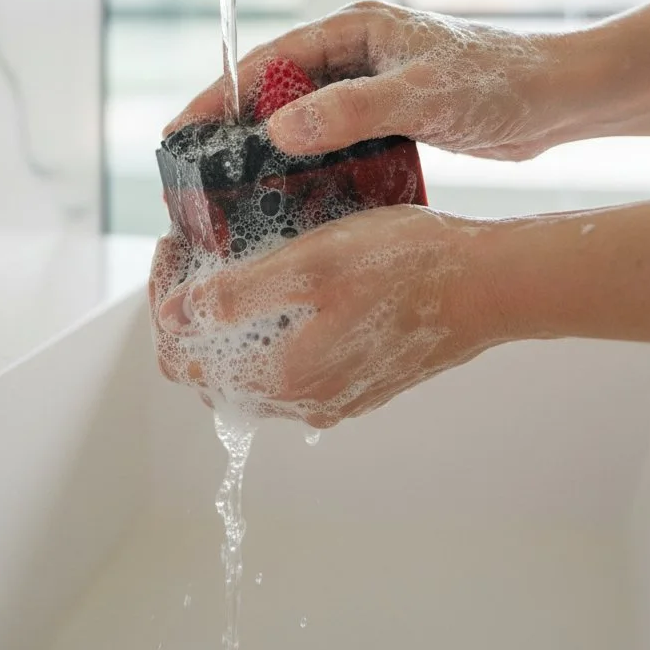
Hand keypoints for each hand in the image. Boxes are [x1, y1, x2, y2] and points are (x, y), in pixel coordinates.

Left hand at [151, 206, 501, 427]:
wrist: (486, 286)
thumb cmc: (405, 267)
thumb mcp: (311, 264)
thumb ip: (237, 296)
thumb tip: (173, 315)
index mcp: (278, 380)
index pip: (181, 357)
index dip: (163, 297)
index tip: (174, 245)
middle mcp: (300, 403)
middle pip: (210, 368)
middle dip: (187, 311)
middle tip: (193, 251)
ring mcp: (331, 396)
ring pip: (248, 368)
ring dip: (226, 322)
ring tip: (227, 262)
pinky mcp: (356, 381)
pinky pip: (287, 365)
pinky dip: (264, 331)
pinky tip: (278, 288)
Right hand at [167, 0, 569, 160]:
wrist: (556, 100)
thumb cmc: (497, 84)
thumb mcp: (420, 97)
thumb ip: (350, 111)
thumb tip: (277, 129)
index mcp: (355, 28)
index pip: (269, 59)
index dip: (221, 94)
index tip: (182, 130)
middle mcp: (357, 50)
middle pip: (276, 86)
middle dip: (234, 123)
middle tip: (195, 166)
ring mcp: (372, 81)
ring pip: (303, 114)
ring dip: (269, 145)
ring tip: (231, 186)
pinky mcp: (390, 112)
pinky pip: (333, 135)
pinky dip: (308, 158)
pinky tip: (292, 191)